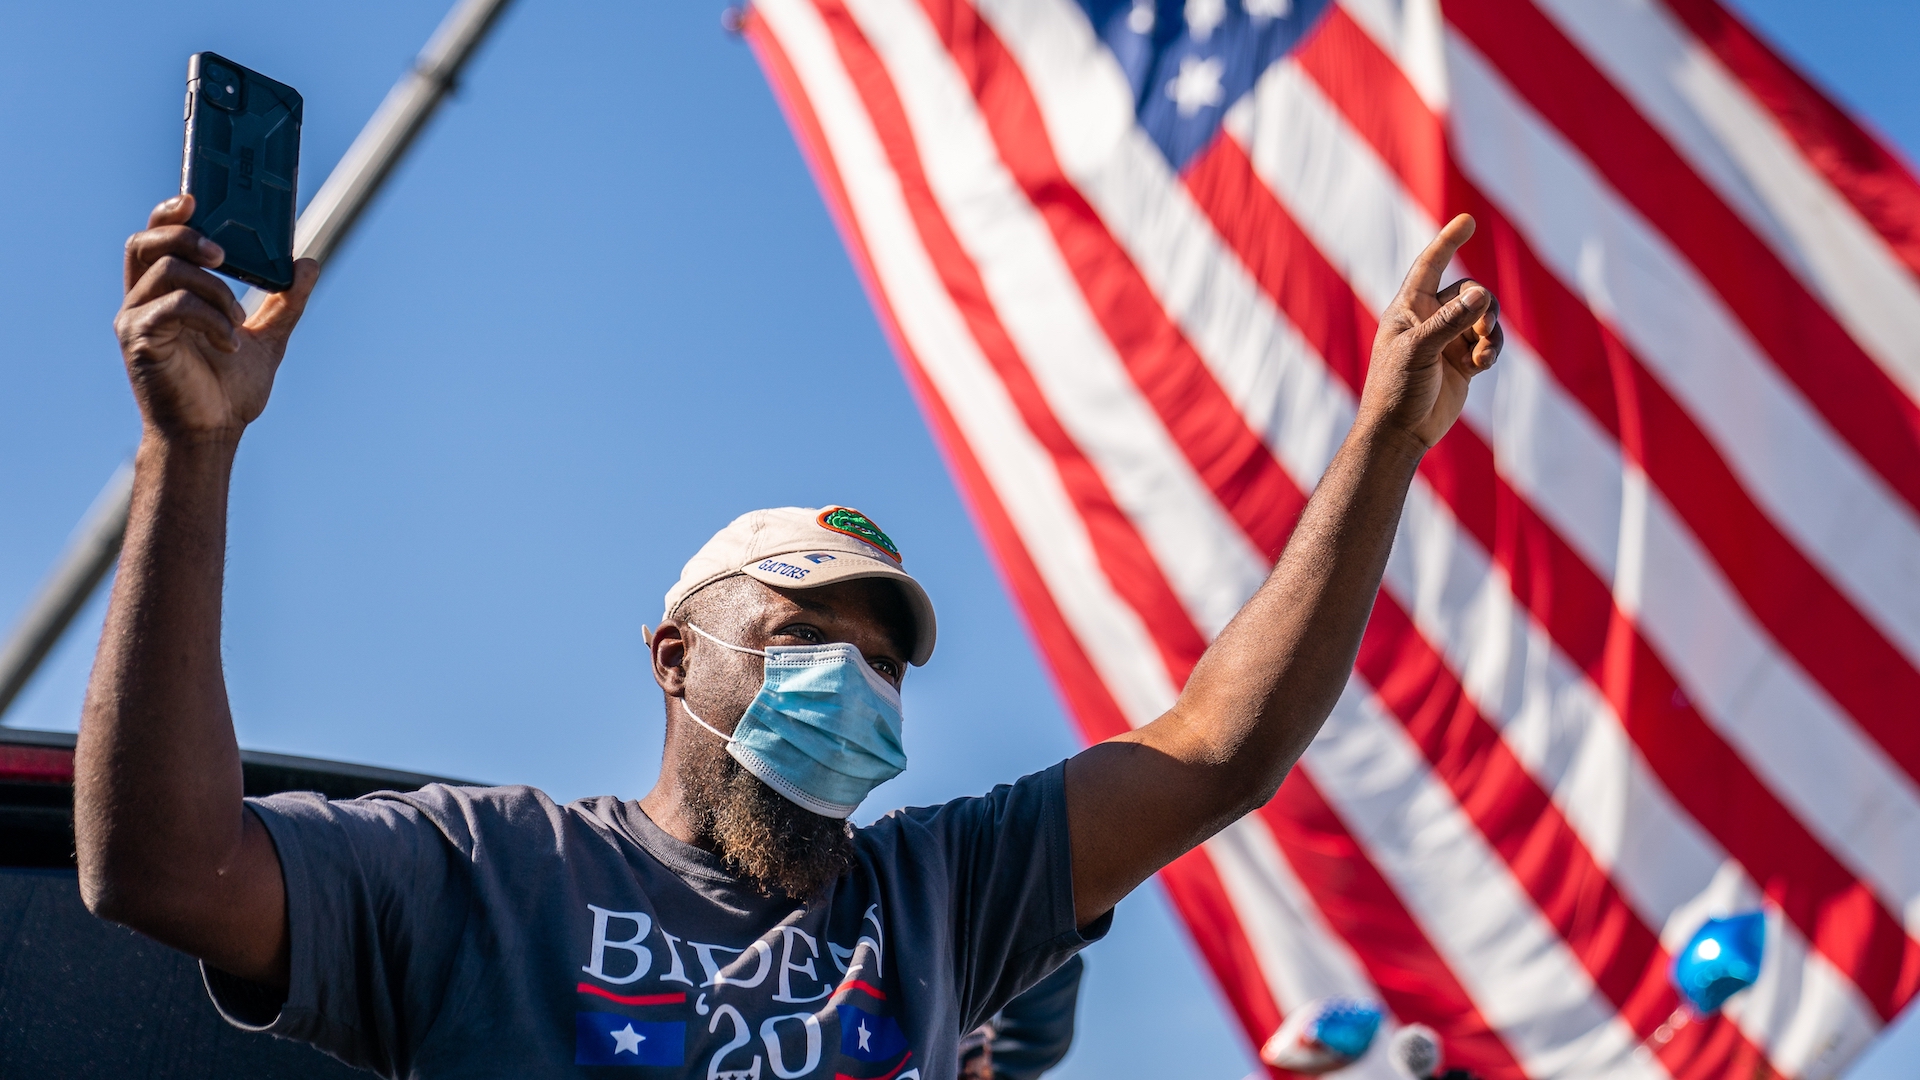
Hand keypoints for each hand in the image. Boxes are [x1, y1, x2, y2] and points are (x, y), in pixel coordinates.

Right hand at [114, 195, 317, 440]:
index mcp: (167, 292)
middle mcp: (143, 299)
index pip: (156, 238)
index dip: (170, 212)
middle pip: (146, 242)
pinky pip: (173, 307)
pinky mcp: (139, 340)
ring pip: (167, 270)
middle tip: (224, 254)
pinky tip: (229, 343)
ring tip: (238, 319)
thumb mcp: (268, 337)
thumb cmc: (229, 389)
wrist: (213, 433)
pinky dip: (210, 318)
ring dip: (213, 288)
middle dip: (186, 235)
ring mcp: (136, 318)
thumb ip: (286, 302)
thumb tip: (309, 263)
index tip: (197, 198)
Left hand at [1358, 214, 1502, 449]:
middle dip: (1483, 304)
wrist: (1400, 433)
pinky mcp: (1463, 362)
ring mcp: (1447, 340)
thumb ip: (1450, 321)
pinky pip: (1489, 342)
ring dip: (1490, 329)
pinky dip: (1492, 349)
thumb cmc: (1396, 390)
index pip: (1430, 265)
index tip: (1468, 219)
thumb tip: (1480, 295)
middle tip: (1483, 325)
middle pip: (1469, 292)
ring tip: (1484, 350)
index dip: (1448, 241)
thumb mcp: (1420, 350)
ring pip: (1483, 317)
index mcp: (1408, 308)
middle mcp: (1428, 319)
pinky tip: (1483, 363)